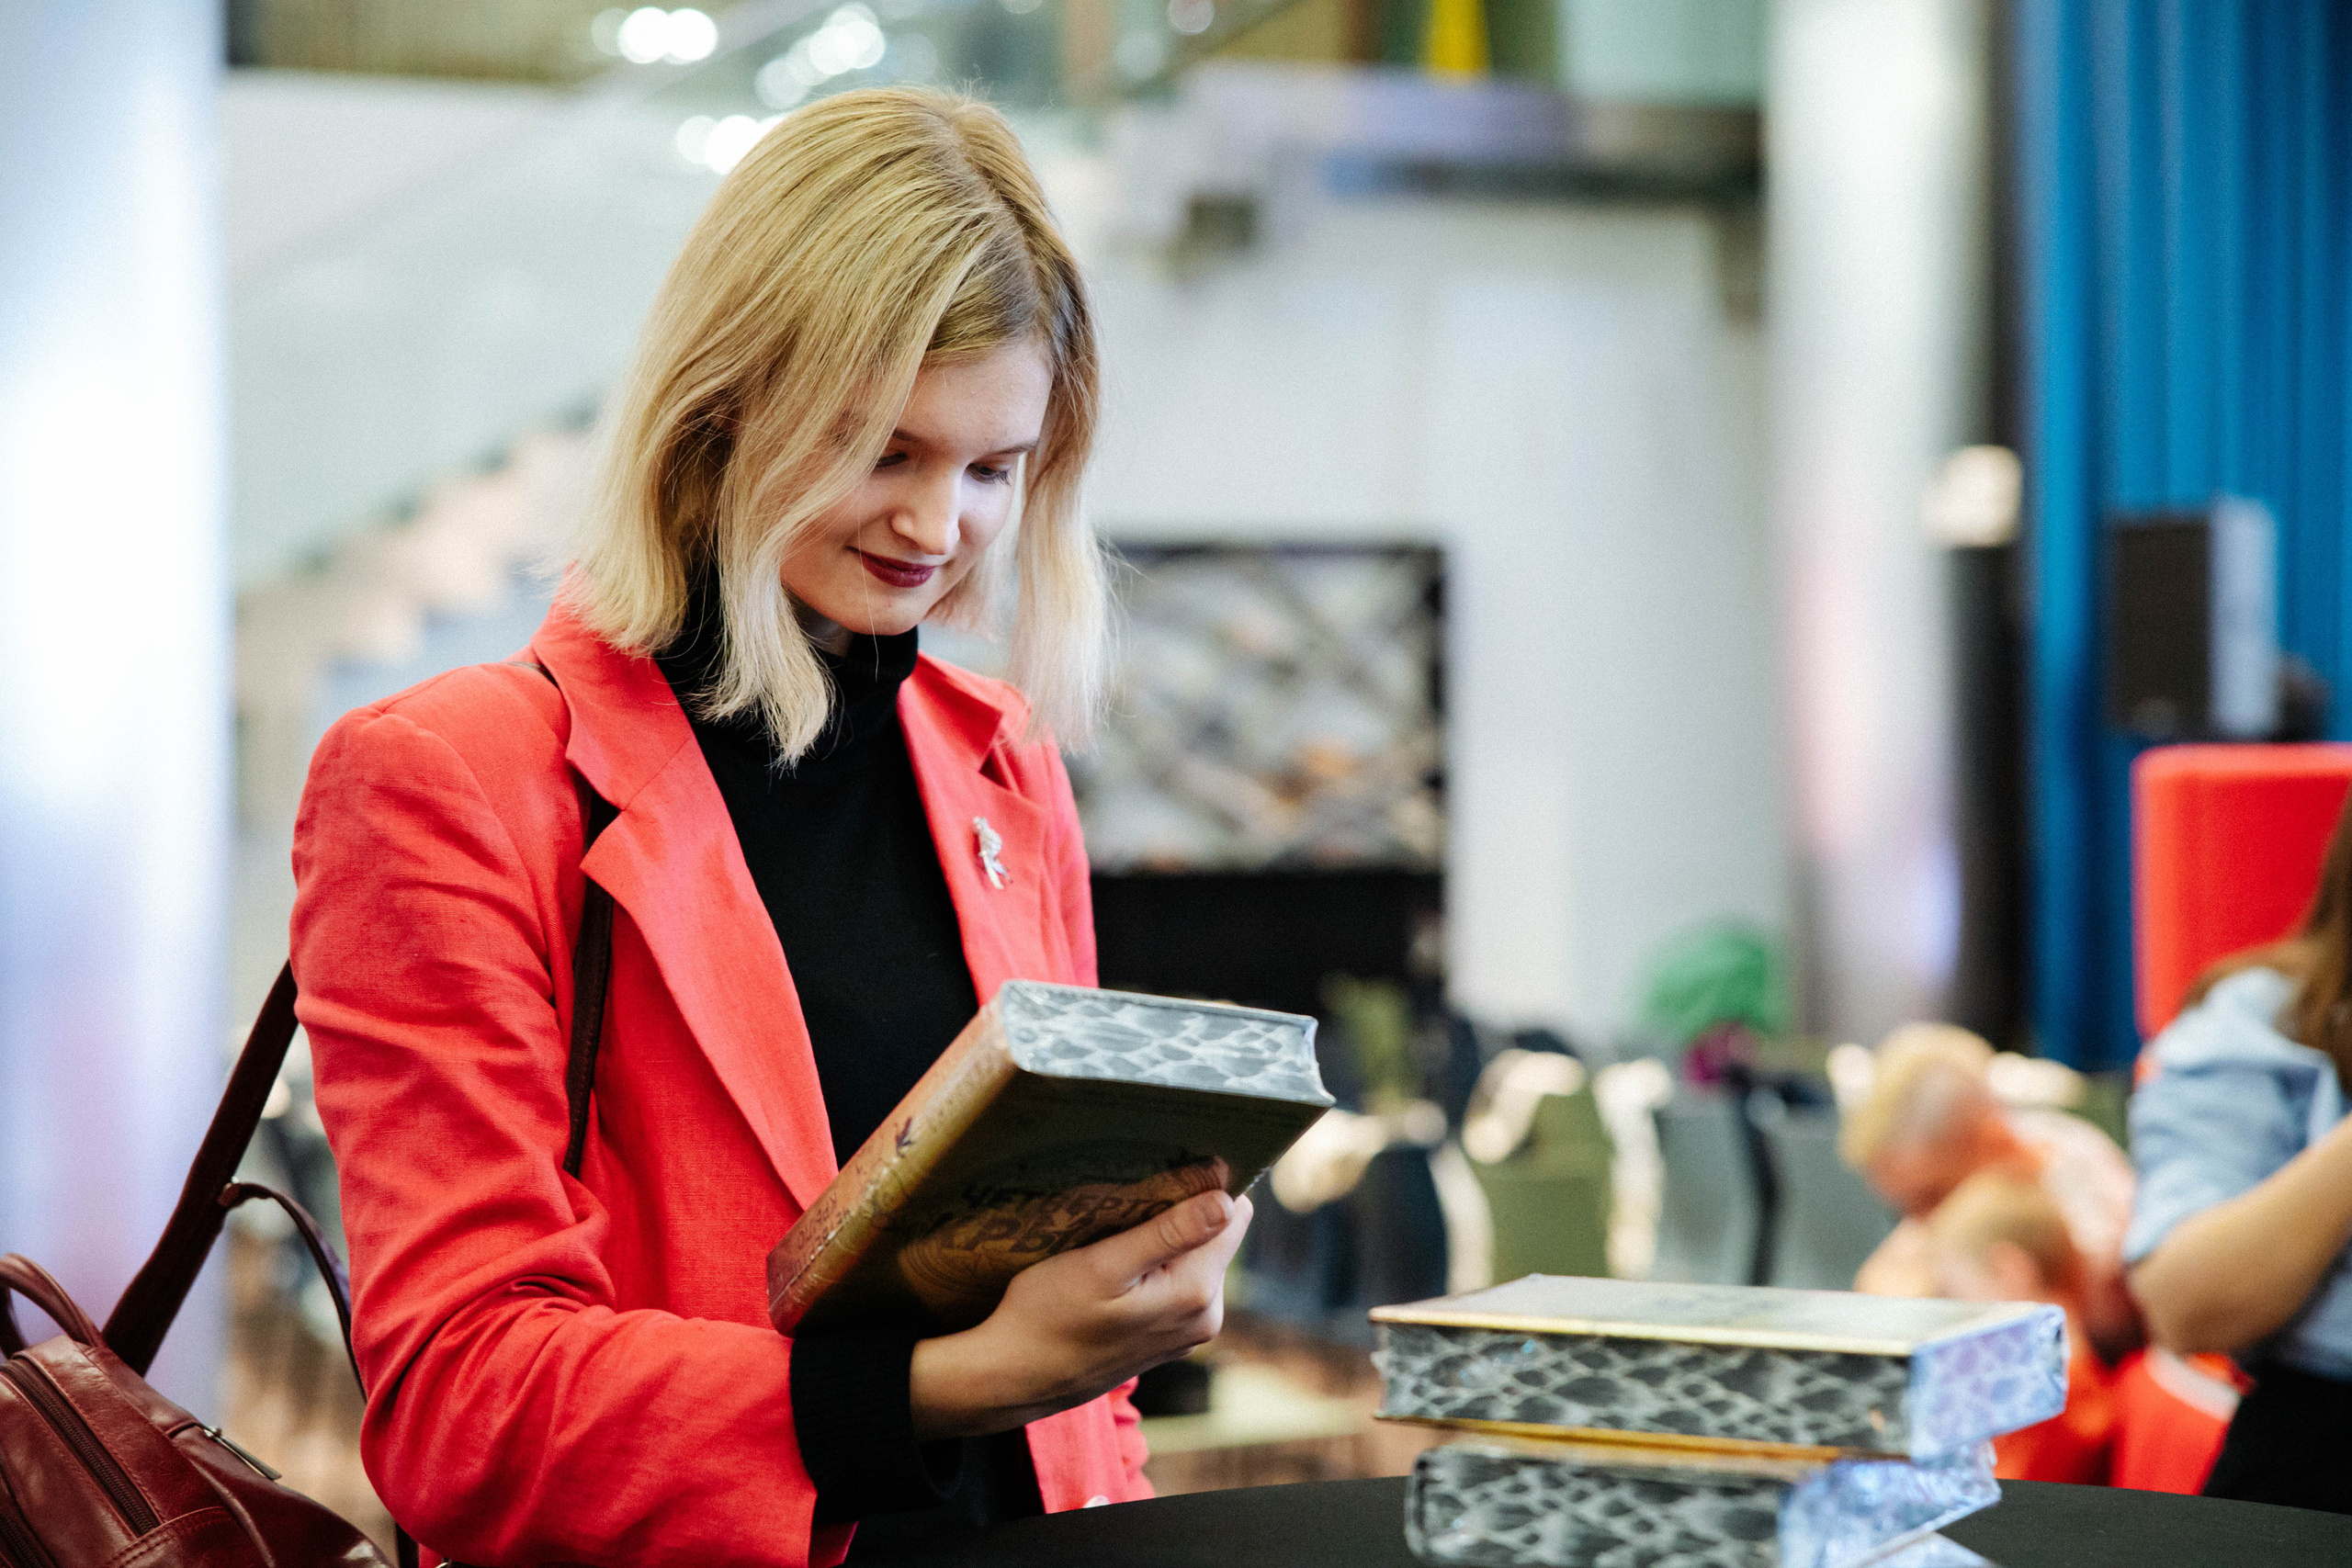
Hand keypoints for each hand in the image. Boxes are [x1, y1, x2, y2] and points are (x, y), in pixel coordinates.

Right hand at [908, 1188, 1252, 1440]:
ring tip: (1115, 1234)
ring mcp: (1189, 1330)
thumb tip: (1227, 1201)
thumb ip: (1169, 1234)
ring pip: (1195, 1256)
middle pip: (1215, 1235)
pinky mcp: (1168, 1336)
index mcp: (1198, 1292)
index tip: (1163, 1173)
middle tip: (1126, 1204)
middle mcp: (1206, 1314)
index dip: (1203, 1186)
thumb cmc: (1049, 1316)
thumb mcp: (1103, 1266)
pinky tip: (1115, 1266)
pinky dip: (1154, 1265)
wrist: (1017, 1377)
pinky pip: (1177, 1282)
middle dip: (1180, 1212)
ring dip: (1164, 1238)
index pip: (1233, 1214)